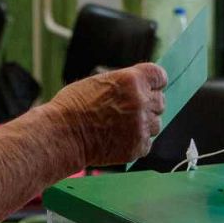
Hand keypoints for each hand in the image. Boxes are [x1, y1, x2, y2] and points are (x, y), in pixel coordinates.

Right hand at [45, 63, 166, 166]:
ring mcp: (141, 125)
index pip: (160, 77)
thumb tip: (141, 87)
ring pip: (156, 124)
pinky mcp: (138, 146)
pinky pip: (147, 142)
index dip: (155, 83)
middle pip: (160, 101)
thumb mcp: (100, 82)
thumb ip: (125, 84)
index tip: (152, 88)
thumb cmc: (74, 106)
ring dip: (143, 124)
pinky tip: (118, 139)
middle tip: (129, 110)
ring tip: (121, 126)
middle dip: (148, 104)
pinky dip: (136, 142)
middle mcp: (141, 101)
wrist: (63, 134)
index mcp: (132, 80)